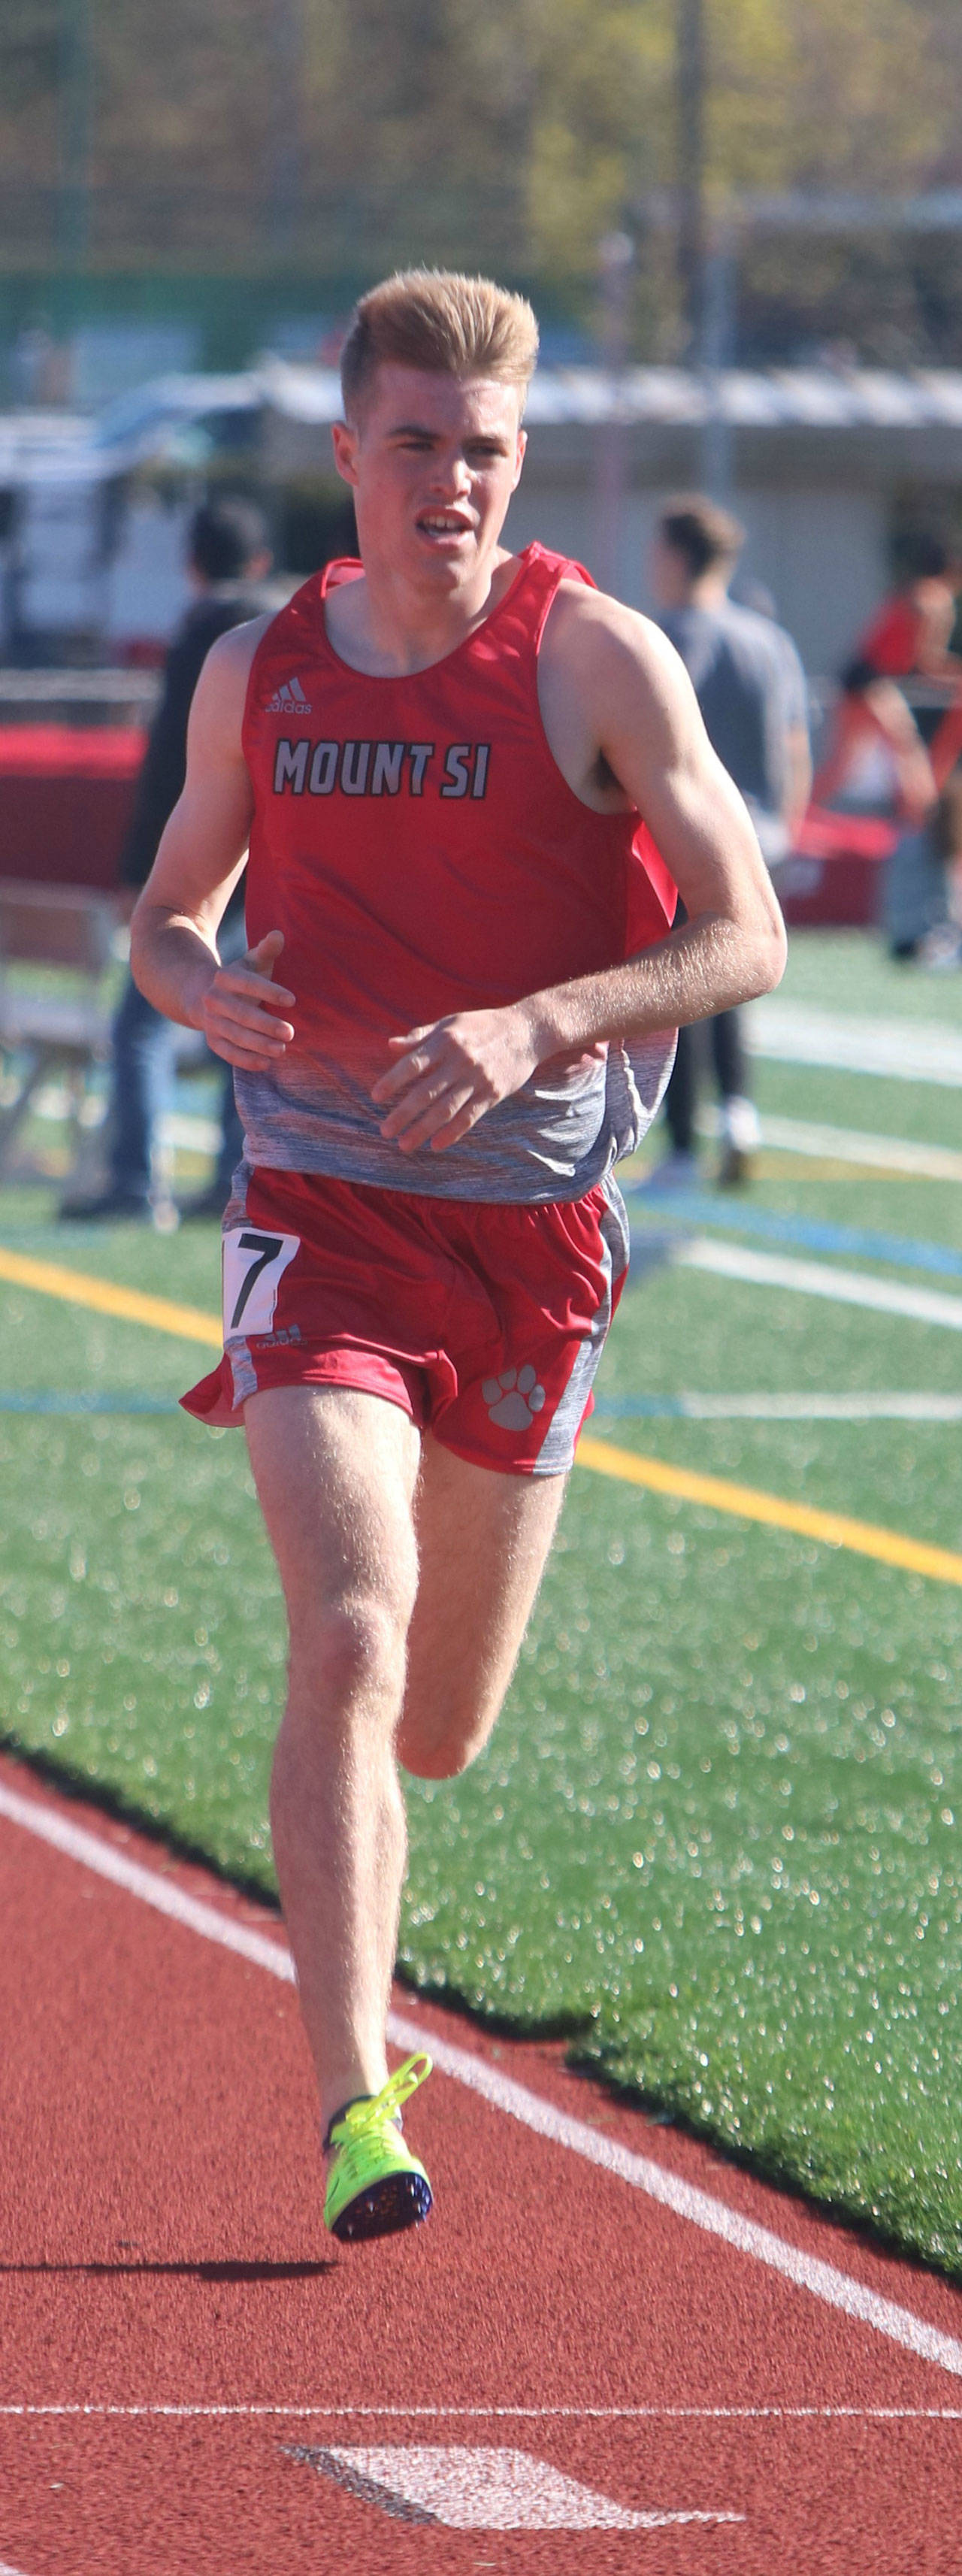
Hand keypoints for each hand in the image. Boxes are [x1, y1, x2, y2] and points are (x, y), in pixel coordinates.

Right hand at [199, 929, 294, 1070]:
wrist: (202, 996)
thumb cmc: (240, 979)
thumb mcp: (251, 962)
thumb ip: (266, 951)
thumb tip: (278, 935)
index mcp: (225, 977)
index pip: (247, 983)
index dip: (268, 991)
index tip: (292, 1000)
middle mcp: (214, 1000)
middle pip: (241, 1014)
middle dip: (265, 1024)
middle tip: (290, 1032)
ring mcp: (211, 1022)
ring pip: (235, 1035)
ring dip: (258, 1045)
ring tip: (282, 1050)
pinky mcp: (213, 1041)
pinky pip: (228, 1053)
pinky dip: (245, 1060)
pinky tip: (266, 1063)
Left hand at [370, 1004, 540, 1152]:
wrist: (526, 1031)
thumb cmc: (481, 1026)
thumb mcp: (450, 1023)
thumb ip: (420, 1036)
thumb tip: (390, 1045)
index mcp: (446, 1041)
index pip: (413, 1064)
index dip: (393, 1081)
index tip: (376, 1097)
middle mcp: (461, 1061)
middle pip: (426, 1092)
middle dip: (403, 1114)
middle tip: (384, 1131)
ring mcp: (478, 1079)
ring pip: (446, 1110)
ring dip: (423, 1130)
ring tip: (404, 1144)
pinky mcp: (493, 1094)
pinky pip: (469, 1118)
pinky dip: (452, 1133)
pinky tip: (436, 1145)